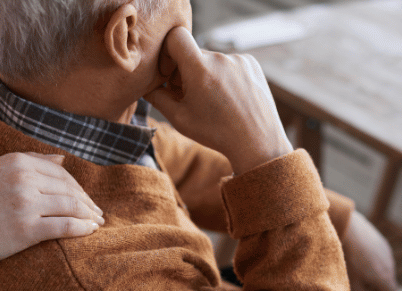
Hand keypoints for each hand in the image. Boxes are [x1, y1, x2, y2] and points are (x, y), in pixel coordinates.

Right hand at [0, 153, 104, 263]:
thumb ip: (29, 161)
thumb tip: (62, 158)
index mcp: (17, 163)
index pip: (60, 172)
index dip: (77, 186)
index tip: (85, 197)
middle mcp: (24, 180)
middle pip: (69, 189)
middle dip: (87, 202)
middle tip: (97, 212)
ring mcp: (26, 205)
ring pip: (71, 206)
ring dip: (89, 215)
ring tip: (97, 222)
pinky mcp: (26, 230)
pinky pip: (64, 226)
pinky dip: (82, 228)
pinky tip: (90, 231)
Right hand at [145, 27, 292, 174]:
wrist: (257, 142)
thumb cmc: (216, 133)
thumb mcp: (179, 119)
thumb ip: (157, 97)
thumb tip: (145, 85)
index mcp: (200, 69)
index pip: (175, 36)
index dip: (167, 52)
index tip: (170, 73)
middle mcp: (220, 58)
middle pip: (193, 53)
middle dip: (186, 71)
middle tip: (189, 96)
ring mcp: (239, 59)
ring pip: (212, 61)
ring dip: (207, 75)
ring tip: (214, 102)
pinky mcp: (252, 64)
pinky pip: (230, 64)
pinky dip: (225, 77)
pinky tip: (229, 99)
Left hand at [341, 211, 397, 290]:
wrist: (346, 230)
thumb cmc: (348, 260)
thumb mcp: (352, 284)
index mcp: (385, 278)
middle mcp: (390, 265)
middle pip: (388, 279)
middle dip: (377, 282)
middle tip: (360, 279)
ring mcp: (387, 252)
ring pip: (384, 266)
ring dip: (374, 268)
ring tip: (356, 264)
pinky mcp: (381, 241)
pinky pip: (380, 254)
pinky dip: (372, 256)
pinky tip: (357, 252)